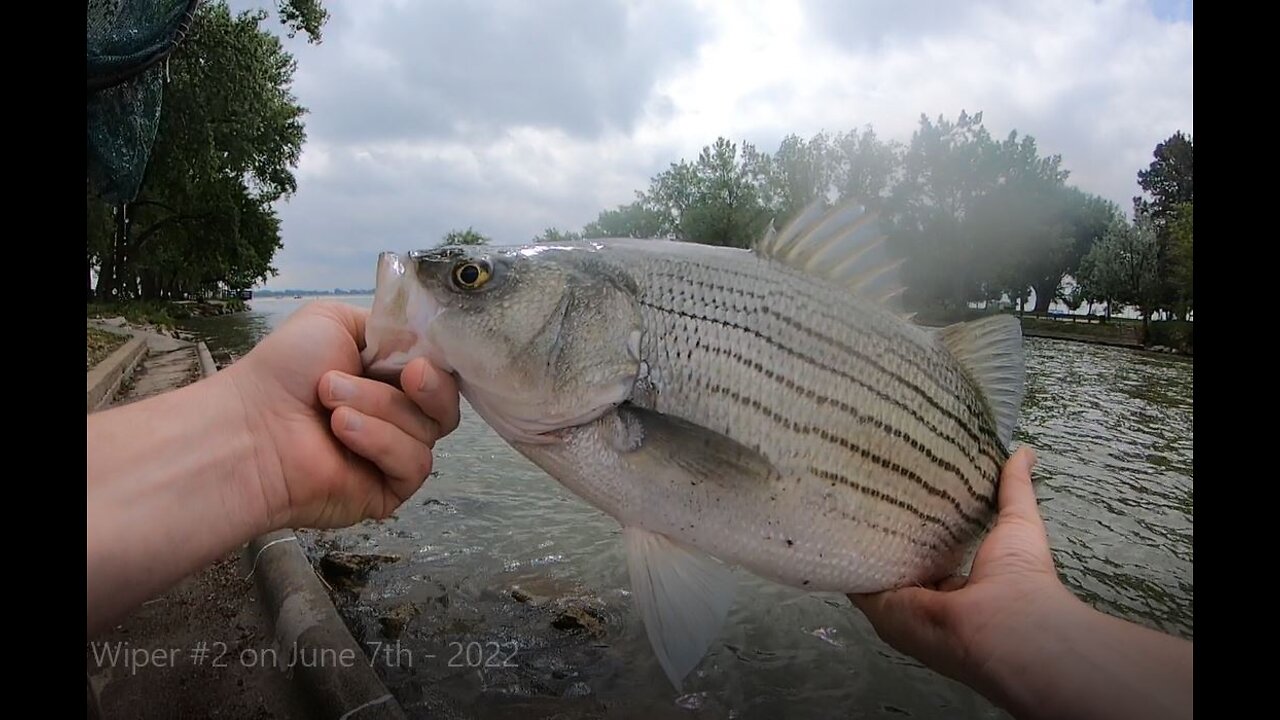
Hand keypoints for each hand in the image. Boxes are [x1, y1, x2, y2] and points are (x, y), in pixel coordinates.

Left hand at [224, 301, 459, 529]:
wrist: (251, 426)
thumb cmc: (284, 372)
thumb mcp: (334, 320)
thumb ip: (388, 323)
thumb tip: (424, 340)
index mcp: (387, 378)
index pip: (441, 372)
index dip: (439, 364)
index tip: (423, 355)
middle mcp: (396, 416)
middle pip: (446, 405)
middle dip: (426, 386)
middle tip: (405, 375)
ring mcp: (393, 455)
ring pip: (428, 432)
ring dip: (382, 409)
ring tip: (333, 405)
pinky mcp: (389, 491)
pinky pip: (414, 465)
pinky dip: (382, 443)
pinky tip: (343, 432)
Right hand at [849, 447, 1075, 693]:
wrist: (999, 622)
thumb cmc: (1016, 575)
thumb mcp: (1019, 524)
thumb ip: (1015, 490)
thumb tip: (1025, 450)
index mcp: (959, 589)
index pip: (934, 557)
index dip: (922, 532)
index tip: (907, 496)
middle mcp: (926, 600)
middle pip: (900, 563)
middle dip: (887, 534)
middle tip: (870, 489)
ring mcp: (899, 605)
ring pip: (875, 568)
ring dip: (862, 542)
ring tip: (846, 497)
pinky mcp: (876, 604)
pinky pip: (854, 577)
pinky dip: (845, 555)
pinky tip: (835, 521)